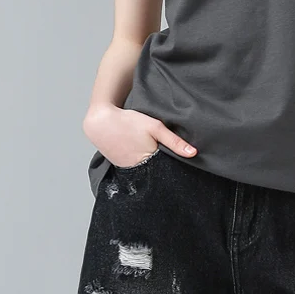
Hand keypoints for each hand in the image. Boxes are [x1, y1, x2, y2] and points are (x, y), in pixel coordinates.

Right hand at [83, 105, 197, 167]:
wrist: (101, 121)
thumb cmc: (128, 121)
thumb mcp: (155, 127)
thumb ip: (174, 141)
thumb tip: (193, 153)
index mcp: (148, 162)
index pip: (167, 171)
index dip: (174, 167)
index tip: (181, 165)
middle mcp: (137, 171)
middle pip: (156, 172)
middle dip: (163, 168)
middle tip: (165, 156)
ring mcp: (127, 170)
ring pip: (146, 171)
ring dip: (150, 165)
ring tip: (152, 154)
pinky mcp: (120, 167)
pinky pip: (135, 168)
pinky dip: (140, 163)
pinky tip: (141, 153)